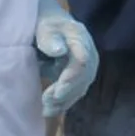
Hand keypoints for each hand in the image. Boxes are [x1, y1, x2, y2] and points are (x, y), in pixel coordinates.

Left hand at [34, 0, 97, 117]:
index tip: (57, 90)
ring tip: (46, 109)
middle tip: (46, 101)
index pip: (82, 61)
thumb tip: (59, 50)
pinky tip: (50, 110)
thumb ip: (50, 37)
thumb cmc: (46, 25)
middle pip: (83, 78)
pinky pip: (76, 92)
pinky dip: (64, 103)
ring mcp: (87, 67)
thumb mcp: (44, 27)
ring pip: (80, 88)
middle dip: (66, 93)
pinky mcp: (80, 78)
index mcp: (81, 39)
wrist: (51, 26)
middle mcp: (89, 55)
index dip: (71, 77)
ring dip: (64, 101)